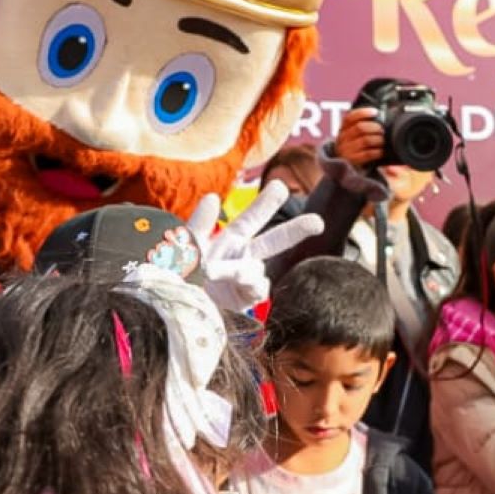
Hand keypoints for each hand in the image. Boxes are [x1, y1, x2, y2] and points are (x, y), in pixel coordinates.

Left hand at [187, 182, 324, 311]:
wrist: (176, 307)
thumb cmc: (178, 273)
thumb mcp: (186, 246)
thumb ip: (199, 223)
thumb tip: (214, 197)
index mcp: (231, 238)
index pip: (253, 217)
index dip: (267, 203)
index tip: (281, 186)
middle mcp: (243, 256)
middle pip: (275, 240)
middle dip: (296, 230)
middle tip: (318, 222)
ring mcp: (246, 279)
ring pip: (257, 268)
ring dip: (243, 268)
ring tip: (224, 271)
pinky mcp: (245, 300)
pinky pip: (257, 289)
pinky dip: (249, 286)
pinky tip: (239, 285)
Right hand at [332, 107, 384, 168]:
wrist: (344, 168)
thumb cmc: (354, 147)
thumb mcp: (353, 135)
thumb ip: (362, 125)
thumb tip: (381, 115)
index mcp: (343, 129)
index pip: (350, 117)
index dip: (363, 113)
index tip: (375, 112)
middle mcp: (342, 138)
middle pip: (360, 128)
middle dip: (375, 127)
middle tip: (382, 130)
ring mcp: (346, 150)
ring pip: (365, 140)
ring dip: (378, 140)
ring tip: (383, 141)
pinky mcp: (352, 161)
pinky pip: (368, 154)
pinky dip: (377, 152)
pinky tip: (381, 151)